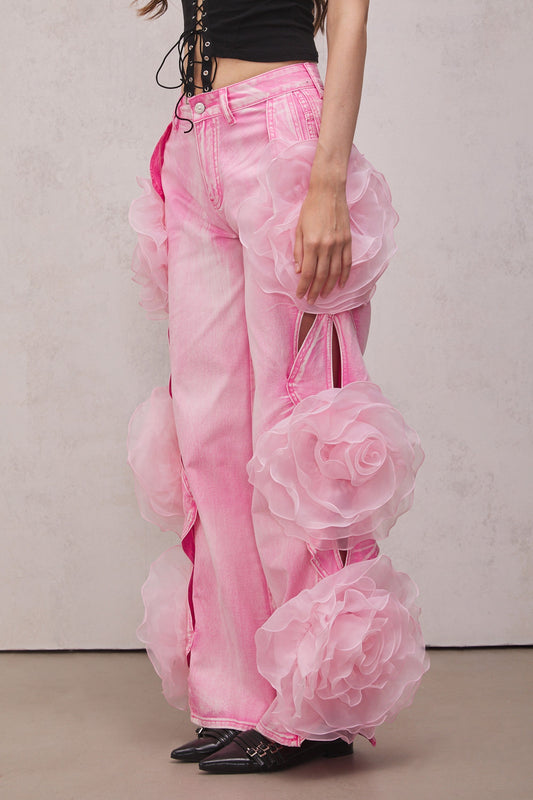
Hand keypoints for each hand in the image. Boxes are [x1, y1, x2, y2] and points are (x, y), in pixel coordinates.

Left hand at [293, 181, 351, 303]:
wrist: (329, 191)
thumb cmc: (310, 208)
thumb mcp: (298, 229)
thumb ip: (298, 250)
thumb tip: (298, 270)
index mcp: (311, 243)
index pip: (307, 272)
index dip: (303, 286)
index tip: (300, 295)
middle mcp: (326, 246)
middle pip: (321, 276)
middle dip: (315, 290)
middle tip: (312, 301)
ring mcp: (339, 244)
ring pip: (335, 272)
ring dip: (329, 286)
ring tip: (324, 295)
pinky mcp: (348, 240)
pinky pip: (347, 262)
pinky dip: (344, 275)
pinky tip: (340, 284)